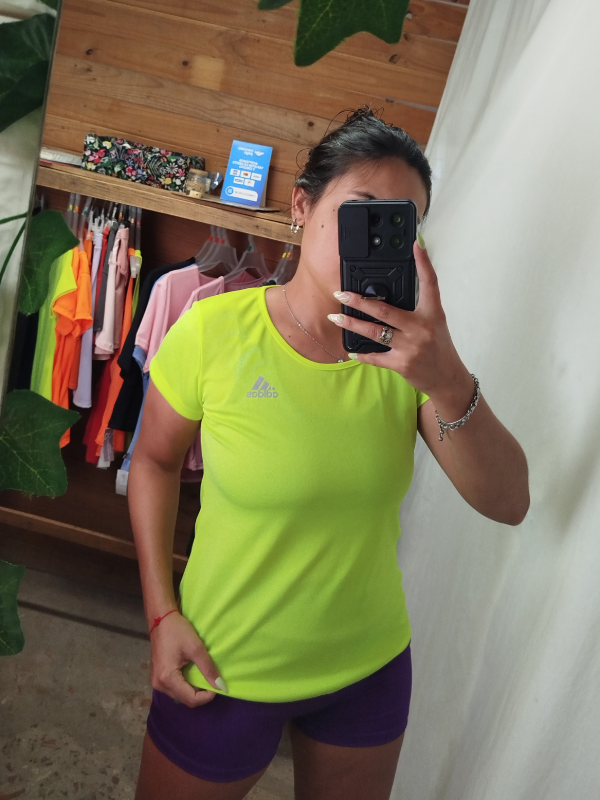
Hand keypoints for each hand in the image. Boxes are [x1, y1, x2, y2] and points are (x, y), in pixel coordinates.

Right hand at [149, 611, 223, 707]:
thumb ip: (208, 668)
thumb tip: (221, 686)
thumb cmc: (177, 631)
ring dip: (193, 689)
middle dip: (200, 694)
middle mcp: (159, 685)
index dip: (206, 696)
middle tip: (212, 680)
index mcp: (167, 678)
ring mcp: (156, 682)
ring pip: (179, 695)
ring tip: (203, 676)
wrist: (161, 619)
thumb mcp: (196, 648)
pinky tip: (193, 674)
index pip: (190, 699)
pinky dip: (186, 685)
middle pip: (184, 699)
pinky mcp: (158, 677)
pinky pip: (174, 688)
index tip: (217, 685)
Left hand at [330, 239, 471, 410]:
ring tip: (335, 317)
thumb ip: (414, 310)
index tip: (415, 243)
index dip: (423, 262)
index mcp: (432, 313)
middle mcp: (421, 328)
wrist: (447, 378)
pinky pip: (375, 357)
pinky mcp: (402, 364)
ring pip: (375, 332)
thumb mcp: (433, 323)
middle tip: (341, 293)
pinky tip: (350, 350)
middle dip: (359, 302)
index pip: (429, 283)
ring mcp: (411, 347)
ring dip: (352, 324)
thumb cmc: (439, 348)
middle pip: (385, 310)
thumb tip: (389, 296)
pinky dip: (361, 354)